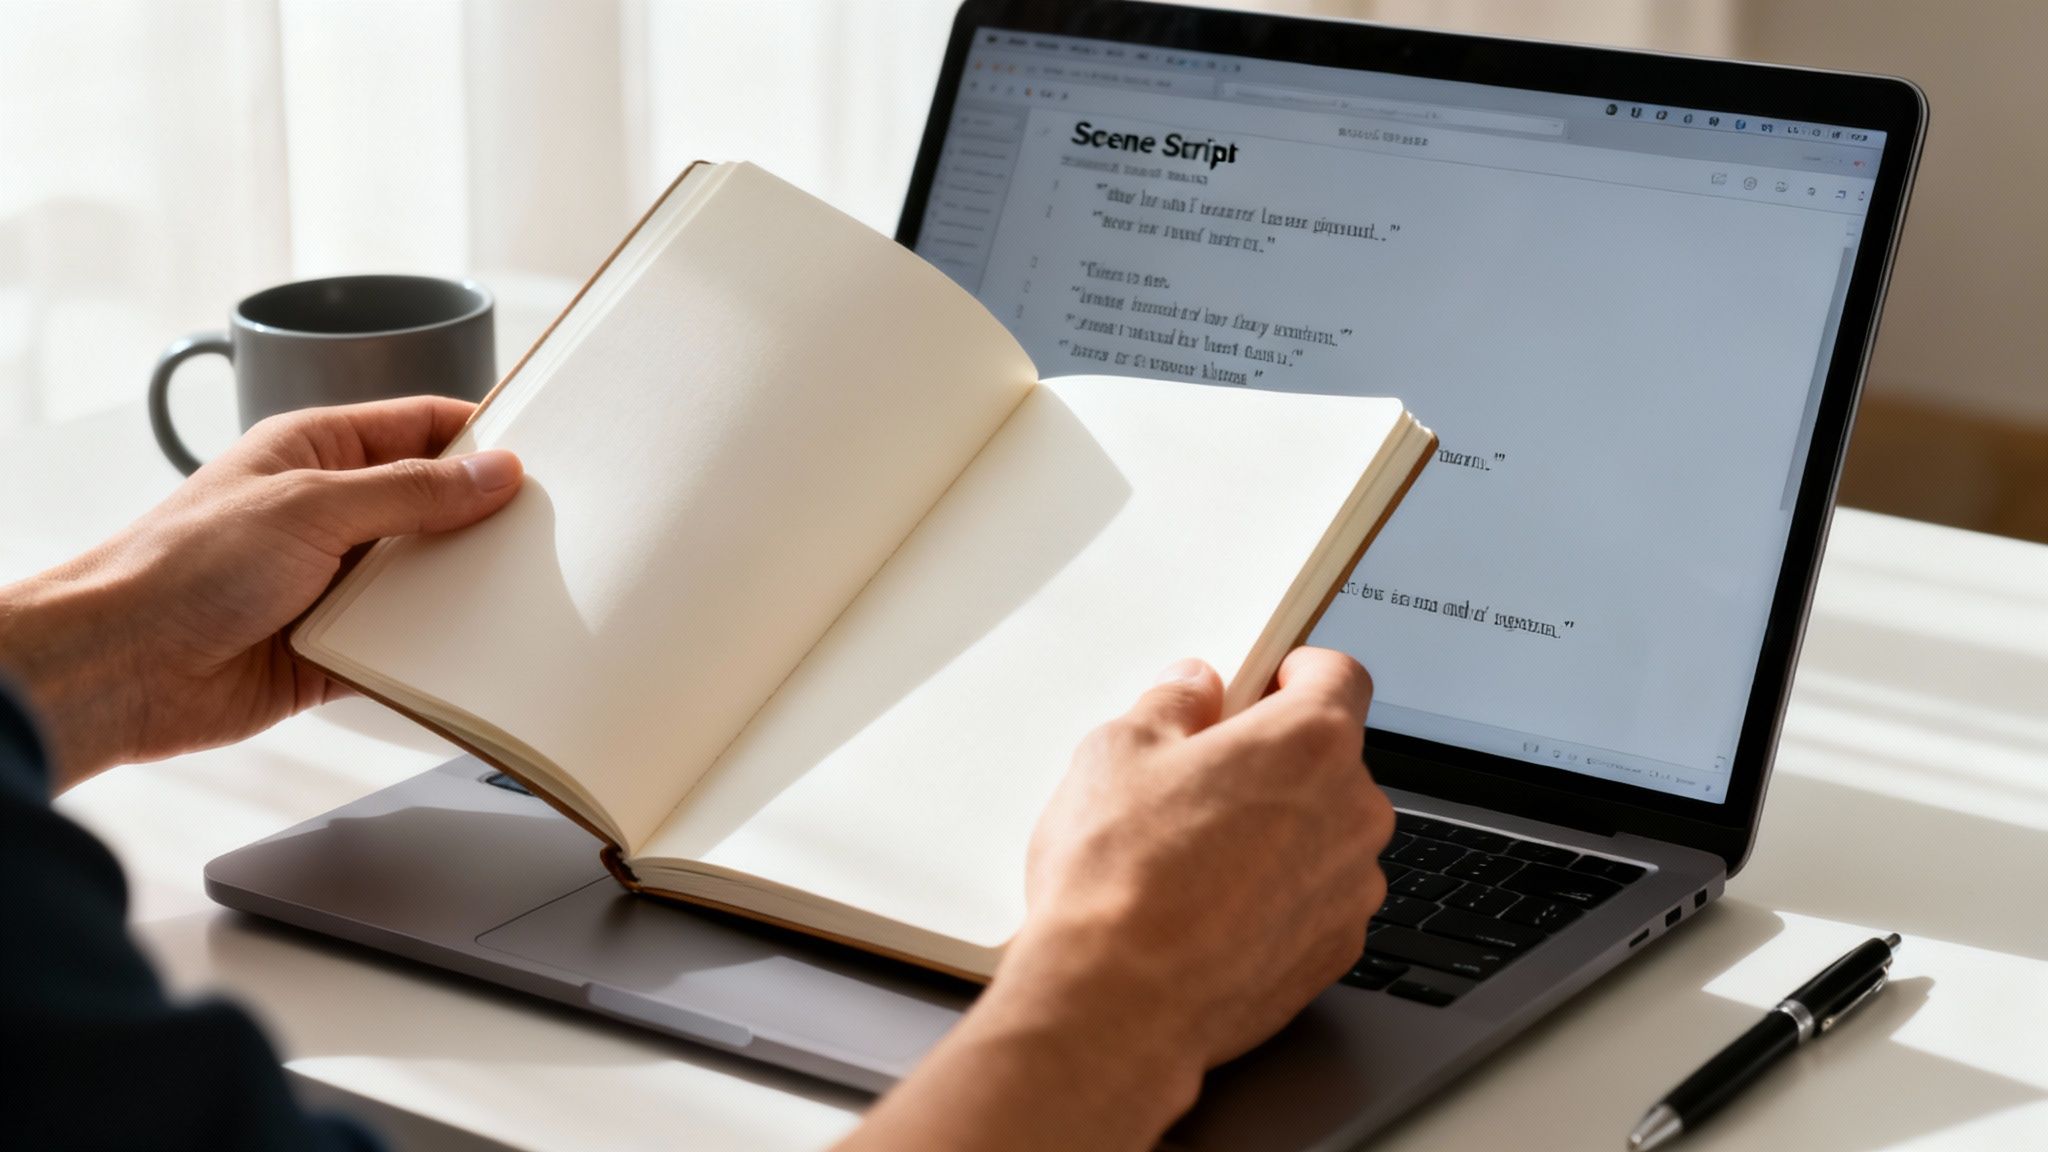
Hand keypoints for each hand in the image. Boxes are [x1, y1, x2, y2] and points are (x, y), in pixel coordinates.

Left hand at [0, 397, 521, 786]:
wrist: (120, 667)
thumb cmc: (185, 566)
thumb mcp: (311, 505)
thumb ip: (411, 491)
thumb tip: (495, 473)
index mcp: (317, 452)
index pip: (421, 428)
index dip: (481, 439)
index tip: (542, 458)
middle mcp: (330, 514)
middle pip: (434, 507)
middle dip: (486, 521)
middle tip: (552, 530)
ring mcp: (333, 582)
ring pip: (426, 581)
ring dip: (464, 591)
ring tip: (527, 594)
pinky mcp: (335, 649)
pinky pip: (406, 648)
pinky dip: (437, 653)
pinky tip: (478, 654)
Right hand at [1009, 648, 1390, 1080]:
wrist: (1119, 1003)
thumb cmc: (1120, 880)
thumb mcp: (1117, 753)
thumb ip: (1170, 705)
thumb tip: (1190, 690)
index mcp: (1310, 742)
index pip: (1339, 675)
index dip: (1297, 672)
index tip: (1264, 682)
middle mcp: (1352, 813)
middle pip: (1329, 759)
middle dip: (1273, 760)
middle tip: (1200, 777)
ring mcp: (1351, 889)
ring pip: (1323, 834)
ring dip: (1278, 831)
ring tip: (1193, 854)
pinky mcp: (1334, 952)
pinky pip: (1314, 899)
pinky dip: (1275, 895)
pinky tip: (1209, 907)